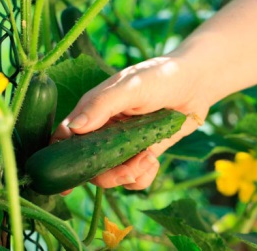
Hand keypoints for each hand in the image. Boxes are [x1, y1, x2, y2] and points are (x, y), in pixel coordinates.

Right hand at [52, 54, 210, 193]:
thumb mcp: (130, 86)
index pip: (66, 136)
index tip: (65, 177)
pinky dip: (142, 175)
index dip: (60, 157)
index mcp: (92, 110)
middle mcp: (102, 130)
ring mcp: (121, 145)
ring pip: (109, 175)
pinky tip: (153, 159)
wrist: (196, 84)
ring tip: (148, 158)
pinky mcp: (140, 155)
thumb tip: (73, 129)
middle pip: (87, 164)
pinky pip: (133, 178)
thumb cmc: (160, 77)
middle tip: (129, 168)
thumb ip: (102, 105)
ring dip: (128, 174)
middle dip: (106, 173)